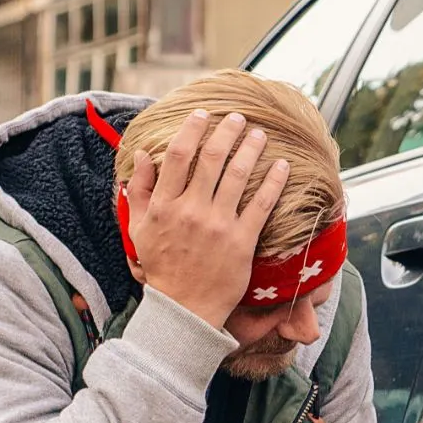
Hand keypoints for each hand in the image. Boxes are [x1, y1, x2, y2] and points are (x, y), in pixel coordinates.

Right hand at [124, 110, 289, 330]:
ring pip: (237, 176)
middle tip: (238, 117)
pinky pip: (260, 205)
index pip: (179, 155)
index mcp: (165, 205)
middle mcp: (191, 211)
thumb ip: (140, 189)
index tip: (203, 114)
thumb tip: (144, 153)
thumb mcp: (140, 228)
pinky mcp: (241, 242)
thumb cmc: (162, 266)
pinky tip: (282, 166)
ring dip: (251, 149)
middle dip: (227, 131)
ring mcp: (218, 226)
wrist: (184, 308)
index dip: (192, 129)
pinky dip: (273, 182)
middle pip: (211, 158)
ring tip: (259, 134)